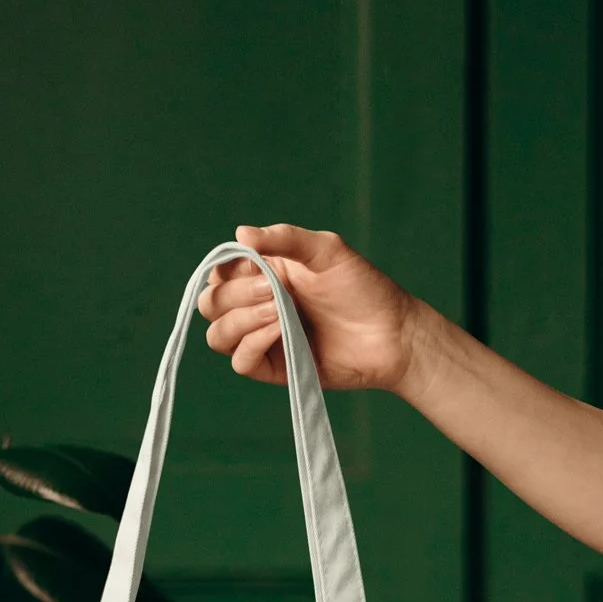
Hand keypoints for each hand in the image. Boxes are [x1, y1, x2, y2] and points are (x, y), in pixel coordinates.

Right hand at [197, 223, 420, 391]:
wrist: (391, 334)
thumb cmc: (363, 288)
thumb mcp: (326, 250)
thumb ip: (284, 237)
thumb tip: (239, 233)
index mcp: (264, 274)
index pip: (218, 273)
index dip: (227, 270)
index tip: (257, 266)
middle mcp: (258, 305)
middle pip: (211, 304)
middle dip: (234, 295)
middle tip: (273, 291)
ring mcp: (264, 338)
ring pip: (218, 335)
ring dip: (241, 320)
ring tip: (279, 312)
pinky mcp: (274, 368)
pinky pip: (240, 362)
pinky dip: (252, 343)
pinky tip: (280, 330)